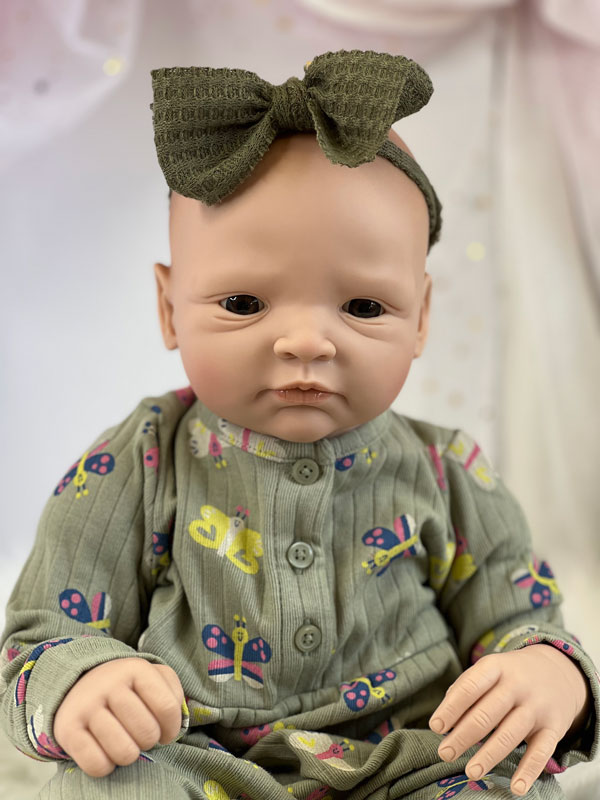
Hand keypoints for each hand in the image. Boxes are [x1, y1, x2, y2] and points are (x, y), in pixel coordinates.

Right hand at [54, 657, 184, 777]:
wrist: (79, 683)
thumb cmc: (126, 687)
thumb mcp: (153, 677)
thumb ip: (173, 692)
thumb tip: (176, 719)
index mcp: (136, 668)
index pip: (168, 707)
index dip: (172, 728)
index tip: (166, 732)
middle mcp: (109, 683)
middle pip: (147, 733)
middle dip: (149, 741)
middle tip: (140, 734)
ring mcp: (86, 705)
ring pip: (124, 752)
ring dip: (129, 755)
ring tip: (125, 742)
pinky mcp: (66, 728)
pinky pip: (97, 765)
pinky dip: (106, 766)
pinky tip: (105, 752)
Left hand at [429, 644, 589, 795]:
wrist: (557, 671)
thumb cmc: (511, 676)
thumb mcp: (490, 670)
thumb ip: (467, 689)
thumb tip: (446, 718)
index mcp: (496, 667)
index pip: (470, 687)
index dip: (451, 708)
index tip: (436, 727)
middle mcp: (517, 685)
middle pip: (487, 714)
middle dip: (463, 736)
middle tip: (445, 754)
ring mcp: (536, 707)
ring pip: (510, 734)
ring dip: (488, 755)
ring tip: (470, 772)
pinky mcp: (554, 727)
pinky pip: (541, 751)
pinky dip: (528, 771)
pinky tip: (516, 787)